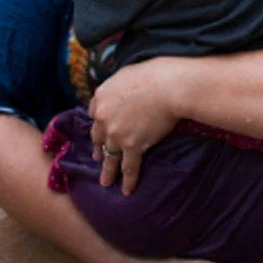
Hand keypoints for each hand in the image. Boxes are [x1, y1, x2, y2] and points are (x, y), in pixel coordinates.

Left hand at [88, 59, 182, 195]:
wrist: (168, 86)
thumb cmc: (153, 73)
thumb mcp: (127, 72)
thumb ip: (118, 85)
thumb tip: (122, 89)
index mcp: (101, 97)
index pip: (94, 112)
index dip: (99, 120)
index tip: (100, 127)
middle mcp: (103, 117)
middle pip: (98, 136)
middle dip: (98, 148)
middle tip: (97, 157)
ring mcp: (116, 134)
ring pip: (109, 156)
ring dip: (107, 170)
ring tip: (105, 182)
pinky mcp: (132, 146)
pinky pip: (128, 166)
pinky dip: (128, 180)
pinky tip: (126, 190)